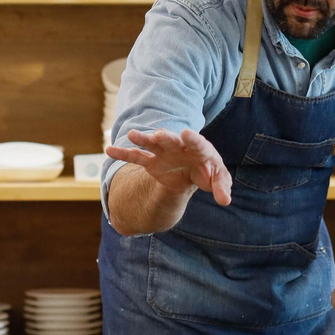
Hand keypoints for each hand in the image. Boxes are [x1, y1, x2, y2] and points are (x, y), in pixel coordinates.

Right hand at [106, 128, 230, 205]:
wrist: (191, 172)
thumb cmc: (208, 172)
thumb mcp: (218, 179)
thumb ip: (221, 187)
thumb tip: (225, 201)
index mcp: (199, 149)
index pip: (197, 143)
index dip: (192, 139)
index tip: (186, 134)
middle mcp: (180, 147)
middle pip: (173, 141)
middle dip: (166, 138)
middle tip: (159, 134)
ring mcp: (164, 153)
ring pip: (152, 144)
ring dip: (142, 139)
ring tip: (131, 135)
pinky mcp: (152, 161)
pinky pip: (136, 156)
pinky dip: (123, 153)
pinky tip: (109, 150)